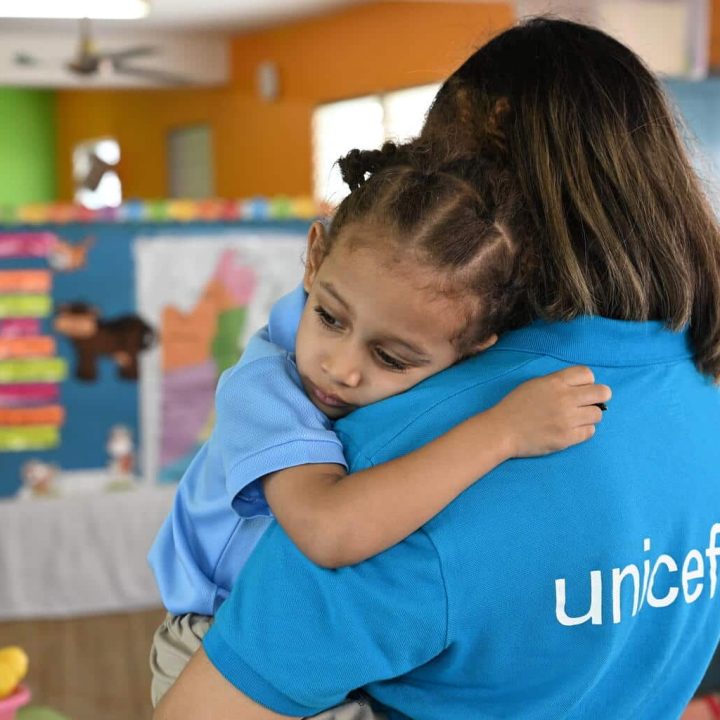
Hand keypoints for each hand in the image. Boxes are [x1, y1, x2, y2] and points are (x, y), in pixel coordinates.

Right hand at [489, 366, 610, 457]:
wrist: (502, 431)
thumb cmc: (515, 406)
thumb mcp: (534, 384)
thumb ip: (557, 382)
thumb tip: (581, 387)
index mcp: (555, 382)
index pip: (588, 374)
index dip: (587, 381)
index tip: (580, 389)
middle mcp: (565, 398)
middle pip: (602, 392)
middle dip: (599, 397)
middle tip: (589, 403)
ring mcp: (567, 419)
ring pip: (598, 414)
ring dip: (589, 415)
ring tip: (576, 418)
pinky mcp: (567, 438)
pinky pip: (590, 432)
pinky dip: (583, 430)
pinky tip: (571, 429)